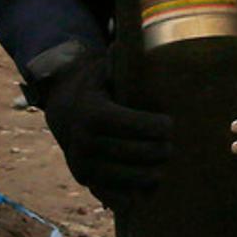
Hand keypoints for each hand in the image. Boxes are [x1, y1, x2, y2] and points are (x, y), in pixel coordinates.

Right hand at [25, 41, 173, 207]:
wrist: (62, 106)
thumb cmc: (96, 83)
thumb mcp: (105, 67)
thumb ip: (122, 59)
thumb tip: (142, 39)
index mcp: (93, 113)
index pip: (132, 125)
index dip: (156, 127)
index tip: (170, 125)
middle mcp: (85, 141)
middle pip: (135, 153)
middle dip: (160, 151)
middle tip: (173, 146)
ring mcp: (83, 164)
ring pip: (127, 178)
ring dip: (152, 175)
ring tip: (166, 167)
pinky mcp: (84, 179)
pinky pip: (111, 195)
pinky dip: (132, 197)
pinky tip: (149, 191)